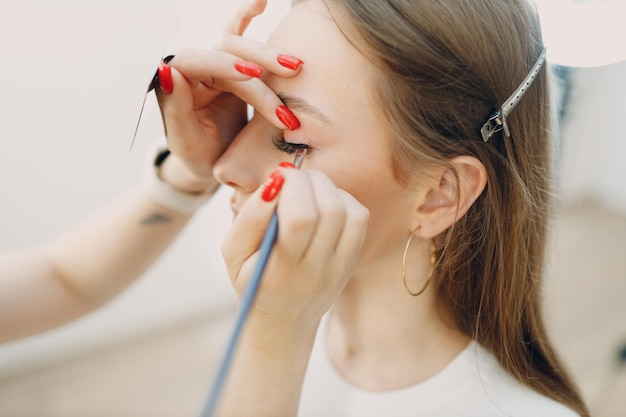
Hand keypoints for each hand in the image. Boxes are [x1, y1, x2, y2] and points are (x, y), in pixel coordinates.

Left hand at [156, 0, 302, 192]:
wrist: (213, 164)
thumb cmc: (197, 156)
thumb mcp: (185, 142)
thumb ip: (175, 109)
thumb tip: (168, 69)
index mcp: (179, 83)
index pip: (199, 62)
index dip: (226, 65)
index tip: (252, 75)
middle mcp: (196, 69)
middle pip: (227, 49)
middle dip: (259, 60)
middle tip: (289, 71)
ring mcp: (215, 66)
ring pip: (241, 45)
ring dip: (269, 54)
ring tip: (295, 67)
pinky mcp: (233, 69)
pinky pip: (237, 36)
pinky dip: (247, 17)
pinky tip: (261, 2)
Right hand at [222, 167, 369, 328]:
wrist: (282, 321)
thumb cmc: (251, 279)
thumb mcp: (233, 252)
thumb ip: (250, 216)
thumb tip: (277, 180)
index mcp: (282, 272)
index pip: (301, 219)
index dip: (293, 186)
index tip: (278, 177)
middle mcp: (318, 271)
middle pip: (331, 210)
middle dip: (310, 181)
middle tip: (290, 180)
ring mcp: (340, 267)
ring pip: (350, 212)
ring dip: (327, 189)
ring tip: (304, 191)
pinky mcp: (353, 260)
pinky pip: (359, 218)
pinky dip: (342, 200)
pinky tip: (320, 204)